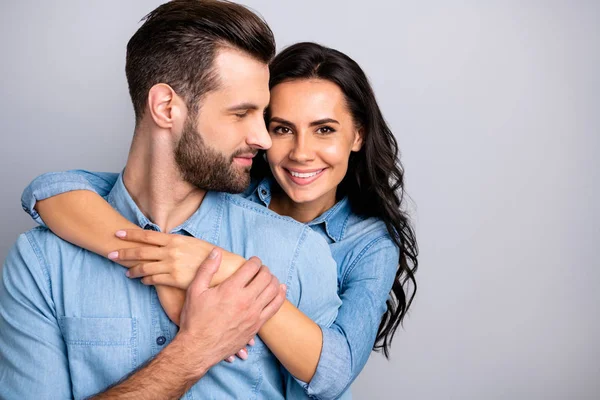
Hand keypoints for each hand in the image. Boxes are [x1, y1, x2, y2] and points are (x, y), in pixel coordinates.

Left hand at [108, 229, 215, 288]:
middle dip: (123, 252)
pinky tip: (142, 281)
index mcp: (175, 240)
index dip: (131, 234)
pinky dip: (146, 280)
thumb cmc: (208, 256)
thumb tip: (164, 239)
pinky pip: (154, 280)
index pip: (148, 236)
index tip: (118, 233)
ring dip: (133, 270)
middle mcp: (171, 251)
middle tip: (110, 254)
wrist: (222, 269)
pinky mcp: (174, 279)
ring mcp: (172, 265)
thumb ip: (176, 242)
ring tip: (127, 272)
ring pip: (145, 267)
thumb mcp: (192, 243)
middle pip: (141, 251)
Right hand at [176, 248, 285, 370]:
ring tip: (268, 278)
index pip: (252, 267)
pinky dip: (280, 295)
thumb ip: (207, 269)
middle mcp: (245, 300)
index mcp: (231, 289)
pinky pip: (275, 307)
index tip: (253, 261)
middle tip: (260, 269)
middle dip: (264, 269)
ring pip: (273, 290)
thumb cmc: (195, 319)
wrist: (198, 348)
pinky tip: (280, 290)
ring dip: (273, 280)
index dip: (255, 261)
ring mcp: (253, 314)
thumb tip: (216, 251)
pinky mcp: (257, 325)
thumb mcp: (195, 291)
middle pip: (266, 277)